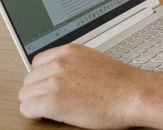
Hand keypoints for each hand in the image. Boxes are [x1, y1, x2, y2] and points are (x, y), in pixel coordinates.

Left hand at [19, 44, 152, 128]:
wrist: (134, 94)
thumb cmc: (121, 82)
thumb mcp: (94, 60)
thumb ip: (74, 63)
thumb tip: (61, 73)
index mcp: (70, 51)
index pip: (37, 62)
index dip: (43, 76)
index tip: (49, 84)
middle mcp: (59, 63)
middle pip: (29, 79)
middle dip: (39, 90)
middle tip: (54, 98)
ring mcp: (55, 82)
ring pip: (25, 95)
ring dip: (37, 102)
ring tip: (54, 107)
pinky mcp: (53, 102)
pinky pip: (27, 109)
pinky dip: (36, 114)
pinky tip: (50, 114)